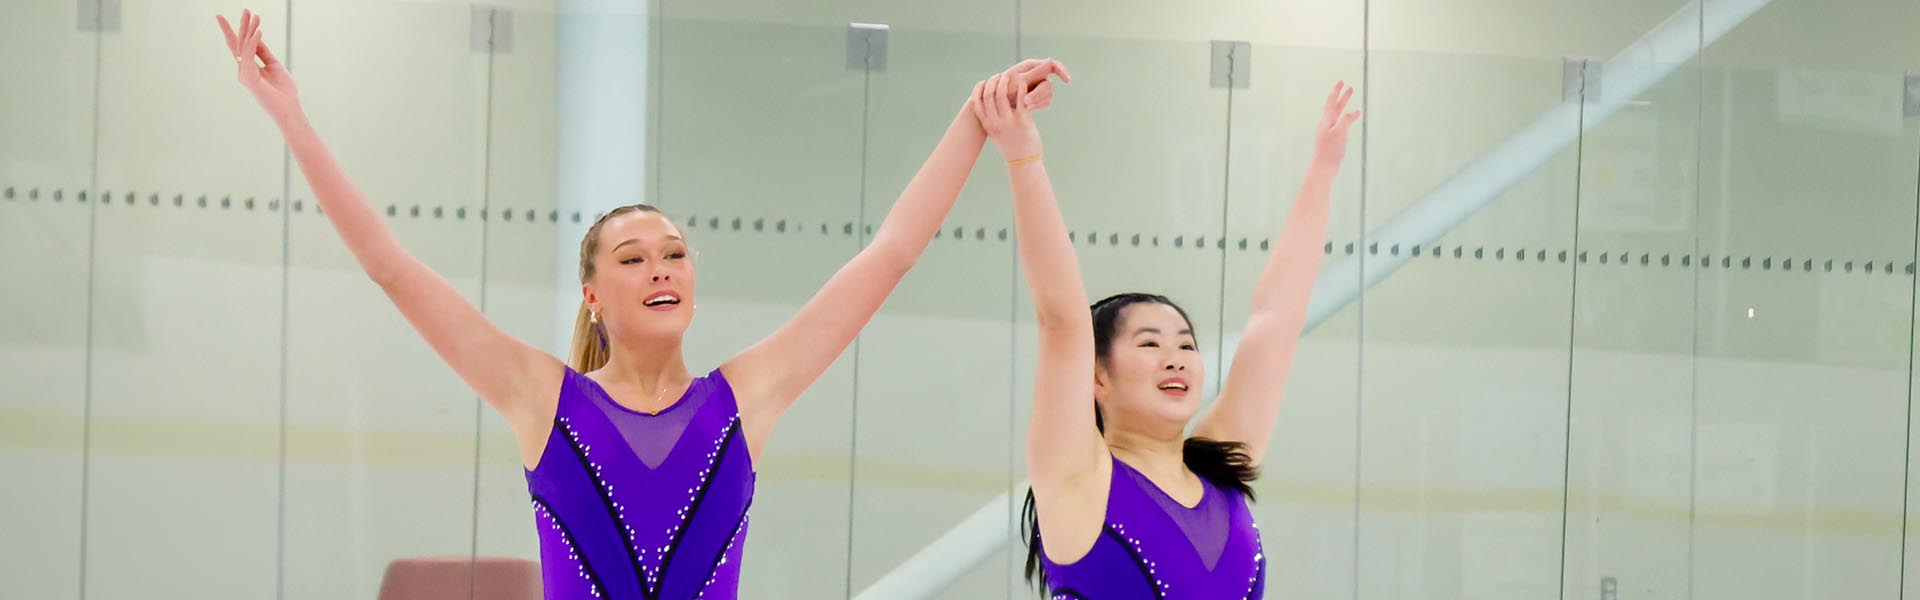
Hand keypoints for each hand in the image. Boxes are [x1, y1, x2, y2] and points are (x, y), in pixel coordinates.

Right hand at [217, 9, 301, 124]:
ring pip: (243, 46)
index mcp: (249, 68)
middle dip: (242, 25)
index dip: (237, 31)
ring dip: (249, 29)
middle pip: (239, 43)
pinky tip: (259, 31)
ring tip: (254, 15)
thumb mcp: (275, 65)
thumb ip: (264, 52)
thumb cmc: (284, 91)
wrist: (289, 109)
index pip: (241, 46)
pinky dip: (254, 41)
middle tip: (245, 9)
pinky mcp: (249, 77)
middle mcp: (243, 70)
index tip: (238, 17)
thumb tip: (258, 36)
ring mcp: (244, 74)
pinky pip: (249, 54)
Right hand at [970, 59, 1069, 160]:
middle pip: (988, 95)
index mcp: (987, 124)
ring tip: (1009, 76)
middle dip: (993, 81)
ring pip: (1001, 94)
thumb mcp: (996, 132)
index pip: (977, 101)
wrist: (1023, 160)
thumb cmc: (1010, 144)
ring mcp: (1008, 122)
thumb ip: (991, 119)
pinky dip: (1019, 87)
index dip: (980, 88)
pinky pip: (1019, 98)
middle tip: (999, 76)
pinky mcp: (1022, 120)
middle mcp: (995, 123)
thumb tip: (988, 105)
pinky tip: (1022, 82)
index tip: (985, 81)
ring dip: (1005, 82)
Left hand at [1313, 81, 1360, 166]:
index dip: (1336, 92)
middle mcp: (1326, 125)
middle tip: (1350, 88)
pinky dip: (1346, 117)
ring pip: (1337, 114)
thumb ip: (1346, 121)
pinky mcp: (1332, 139)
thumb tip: (1355, 111)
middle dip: (1342, 96)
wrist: (1323, 169)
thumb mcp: (1339, 134)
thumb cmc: (1330, 152)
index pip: (1331, 102)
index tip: (1341, 81)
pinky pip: (1340, 123)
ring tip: (1350, 98)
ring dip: (1344, 105)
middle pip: (1335, 107)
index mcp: (1326, 121)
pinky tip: (1351, 118)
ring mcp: (1329, 132)